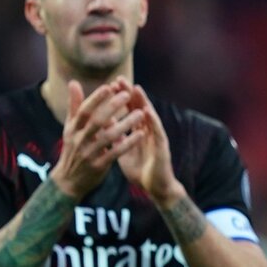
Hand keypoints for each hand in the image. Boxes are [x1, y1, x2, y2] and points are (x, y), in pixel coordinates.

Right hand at [51, 81, 145, 198]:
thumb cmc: (73, 148)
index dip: (96, 98)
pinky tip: (141, 134)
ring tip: (140, 113)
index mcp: (73, 129)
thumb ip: (74, 106)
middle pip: (96, 121)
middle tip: (127, 95)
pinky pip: (116, 152)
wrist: (69, 181)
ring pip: (109, 136)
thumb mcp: (71, 128)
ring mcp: (89, 153)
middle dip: (112, 107)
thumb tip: (73, 82)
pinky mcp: (99, 165)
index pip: (84, 111)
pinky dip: (128, 143)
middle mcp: (79, 140)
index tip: (110, 86)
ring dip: (125, 123)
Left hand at [116, 81, 181, 206]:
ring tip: (135, 89)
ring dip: (143, 102)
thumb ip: (116, 137)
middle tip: (120, 79)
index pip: (128, 111)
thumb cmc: (140, 170)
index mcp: (137, 132)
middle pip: (138, 108)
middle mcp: (147, 131)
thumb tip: (103, 125)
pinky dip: (153, 120)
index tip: (109, 85)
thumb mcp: (123, 151)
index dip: (119, 98)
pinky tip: (148, 111)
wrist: (154, 188)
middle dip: (129, 94)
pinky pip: (157, 131)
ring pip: (149, 116)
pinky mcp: (162, 147)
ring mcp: (156, 137)